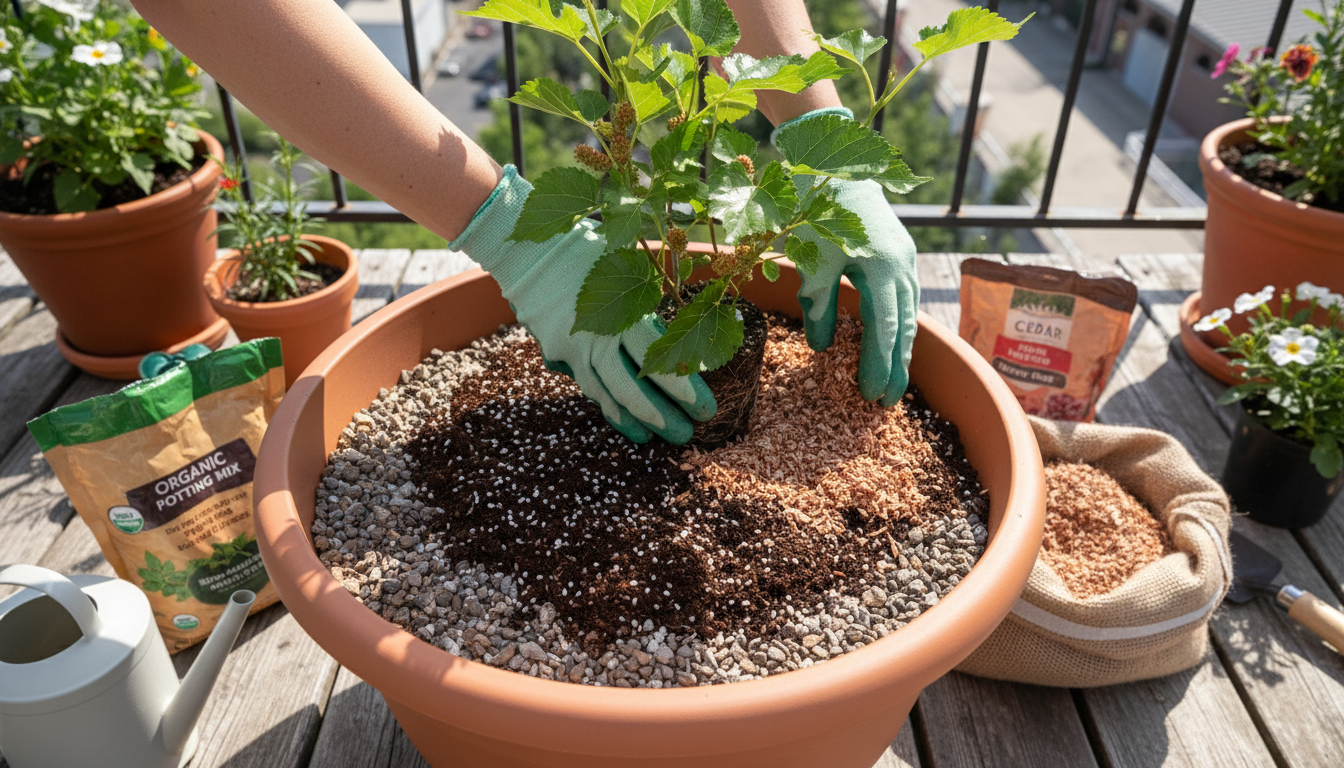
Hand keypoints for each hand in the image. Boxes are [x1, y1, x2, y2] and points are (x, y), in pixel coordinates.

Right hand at [448, 166, 716, 443]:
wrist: (527, 250)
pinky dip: (607, 405)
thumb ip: (650, 303)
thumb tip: (684, 334)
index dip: (681, 388)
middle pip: (632, 389)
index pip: (655, 360)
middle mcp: (594, 338)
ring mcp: (571, 350)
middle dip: (662, 416)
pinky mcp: (556, 354)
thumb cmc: (587, 251)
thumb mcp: (626, 266)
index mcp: (617, 313)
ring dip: (633, 420)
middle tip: (687, 434)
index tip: (704, 408)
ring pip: (605, 395)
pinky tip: (623, 419)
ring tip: (655, 438)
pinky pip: (587, 385)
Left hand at [776, 110, 919, 406]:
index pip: (884, 328)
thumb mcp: (810, 258)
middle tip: (887, 402)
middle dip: (896, 366)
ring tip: (892, 380)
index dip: (879, 364)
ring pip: (907, 314)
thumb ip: (818, 304)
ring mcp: (905, 258)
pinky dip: (897, 325)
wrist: (835, 160)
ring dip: (900, 349)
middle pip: (903, 327)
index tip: (871, 395)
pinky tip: (890, 342)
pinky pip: (902, 298)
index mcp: (882, 267)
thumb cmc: (817, 207)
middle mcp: (902, 265)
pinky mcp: (899, 254)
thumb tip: (823, 347)